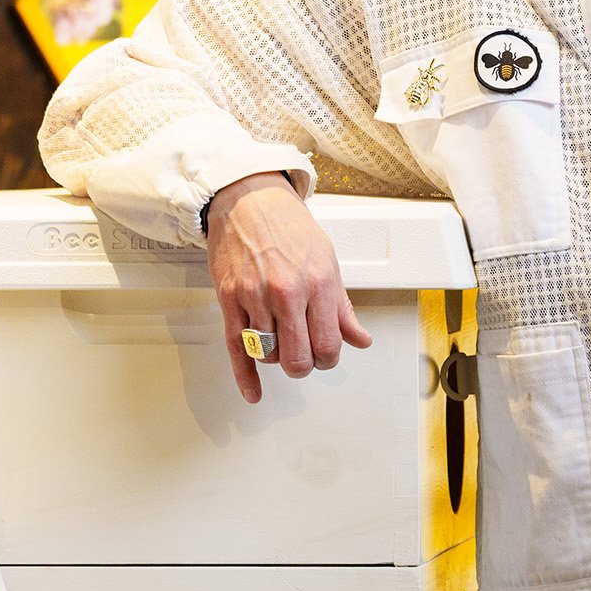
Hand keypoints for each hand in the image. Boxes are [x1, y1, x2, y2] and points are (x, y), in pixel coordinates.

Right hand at [205, 174, 370, 403]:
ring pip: (268, 355)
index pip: (328, 345)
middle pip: (298, 358)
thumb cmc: (288, 227)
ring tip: (280, 344)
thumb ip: (342, 307)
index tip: (325, 354)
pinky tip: (253, 391)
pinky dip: (244, 376)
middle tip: (304, 356)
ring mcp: (255, 297)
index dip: (328, 359)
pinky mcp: (229, 299)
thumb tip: (360, 339)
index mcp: (318, 283)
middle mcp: (287, 292)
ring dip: (276, 358)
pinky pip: (237, 348)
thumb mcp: (328, 261)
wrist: (248, 199)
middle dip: (303, 365)